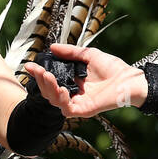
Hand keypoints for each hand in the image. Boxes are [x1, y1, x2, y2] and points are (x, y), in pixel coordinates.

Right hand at [24, 42, 142, 118]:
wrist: (129, 78)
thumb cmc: (112, 68)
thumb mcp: (87, 55)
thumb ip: (70, 52)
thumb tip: (52, 48)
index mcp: (72, 82)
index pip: (50, 81)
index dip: (38, 74)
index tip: (29, 64)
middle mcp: (72, 94)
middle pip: (49, 92)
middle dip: (40, 81)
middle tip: (36, 70)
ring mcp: (78, 103)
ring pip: (55, 101)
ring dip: (48, 89)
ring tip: (47, 76)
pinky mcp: (85, 110)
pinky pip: (67, 109)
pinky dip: (61, 100)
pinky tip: (61, 89)